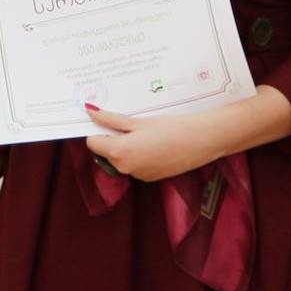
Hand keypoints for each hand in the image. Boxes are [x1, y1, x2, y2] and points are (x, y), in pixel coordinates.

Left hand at [82, 104, 218, 182]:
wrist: (200, 141)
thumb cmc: (170, 128)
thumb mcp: (138, 121)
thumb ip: (111, 119)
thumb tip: (90, 112)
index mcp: (119, 152)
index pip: (93, 143)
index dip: (98, 130)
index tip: (107, 119)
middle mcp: (125, 168)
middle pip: (106, 152)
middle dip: (112, 139)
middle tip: (129, 122)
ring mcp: (138, 175)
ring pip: (121, 159)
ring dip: (126, 147)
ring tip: (145, 132)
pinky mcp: (149, 178)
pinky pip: (135, 165)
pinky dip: (138, 155)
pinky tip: (154, 143)